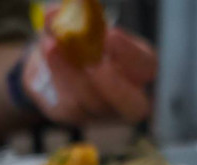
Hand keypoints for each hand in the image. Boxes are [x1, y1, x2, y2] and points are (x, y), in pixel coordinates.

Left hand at [21, 21, 156, 125]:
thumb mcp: (79, 23)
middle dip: (114, 86)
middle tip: (93, 64)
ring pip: (93, 103)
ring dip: (71, 74)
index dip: (131, 54)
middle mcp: (126, 97)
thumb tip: (56, 14)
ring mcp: (102, 113)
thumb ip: (73, 16)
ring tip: (52, 46)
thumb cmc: (80, 40)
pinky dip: (58, 77)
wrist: (53, 61)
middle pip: (133, 106)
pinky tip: (49, 55)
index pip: (147, 67)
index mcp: (138, 68)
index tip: (111, 35)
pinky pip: (69, 106)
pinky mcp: (76, 117)